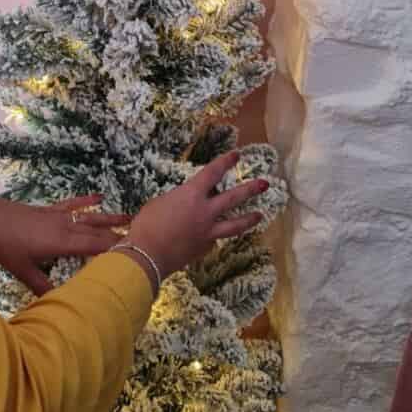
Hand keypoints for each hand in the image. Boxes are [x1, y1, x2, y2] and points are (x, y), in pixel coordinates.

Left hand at [0, 192, 130, 296]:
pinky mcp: (51, 210)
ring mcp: (60, 216)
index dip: (115, 249)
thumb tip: (59, 300)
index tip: (134, 252)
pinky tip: (99, 196)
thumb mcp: (22, 270)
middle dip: (119, 236)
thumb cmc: (5, 245)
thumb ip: (42, 286)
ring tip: (131, 217)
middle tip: (141, 239)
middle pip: (98, 232)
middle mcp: (67, 227)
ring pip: (91, 217)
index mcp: (63, 242)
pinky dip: (86, 200)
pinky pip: (73, 204)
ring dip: (111, 218)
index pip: (96, 246)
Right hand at [125, 150, 269, 276]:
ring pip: (235, 224)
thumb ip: (178, 200)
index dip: (225, 162)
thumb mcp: (161, 203)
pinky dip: (215, 236)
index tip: (236, 155)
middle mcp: (205, 211)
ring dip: (249, 219)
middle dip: (251, 189)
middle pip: (234, 198)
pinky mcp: (205, 248)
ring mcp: (208, 231)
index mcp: (192, 194)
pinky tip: (213, 237)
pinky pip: (214, 240)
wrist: (146, 256)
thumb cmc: (146, 225)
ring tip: (260, 215)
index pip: (213, 173)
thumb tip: (185, 203)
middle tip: (264, 184)